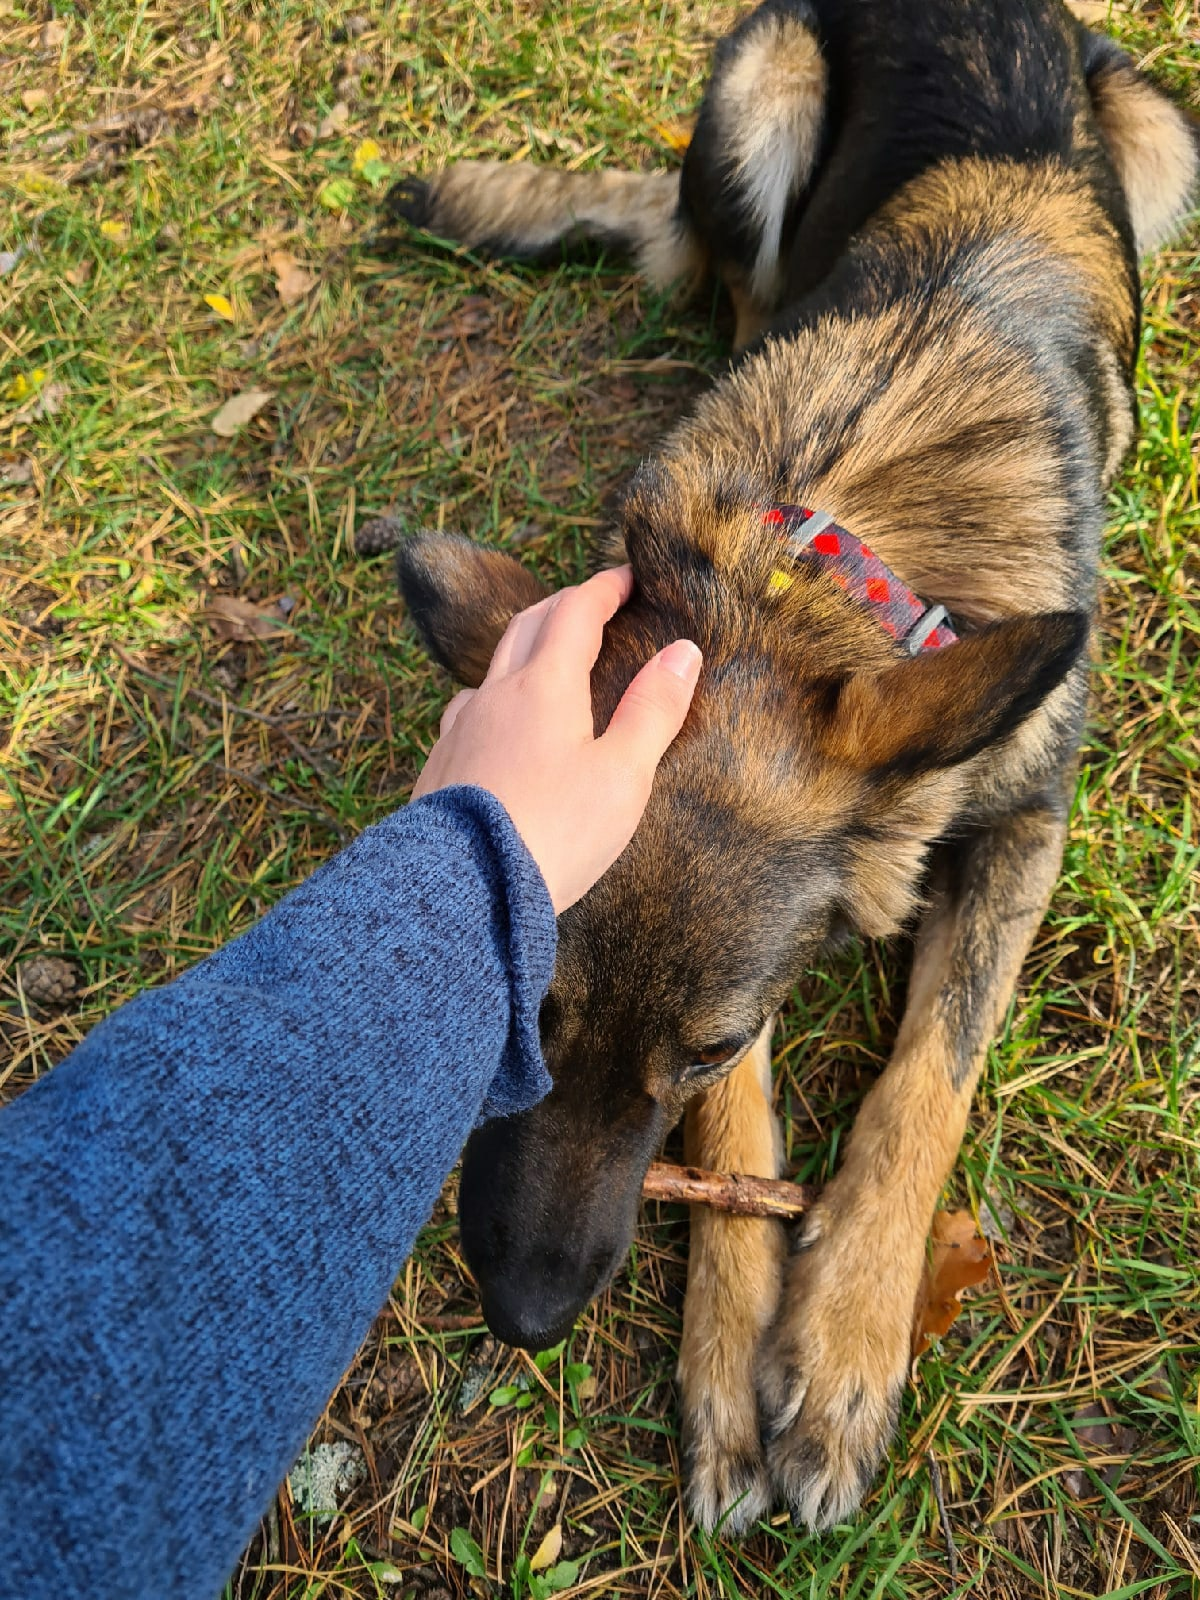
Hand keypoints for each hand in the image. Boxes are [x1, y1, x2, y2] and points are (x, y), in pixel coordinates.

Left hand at [411, 567, 700, 911]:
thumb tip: (682, 650)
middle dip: (563, 606)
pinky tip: (498, 725)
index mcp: (544, 686)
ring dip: (523, 650)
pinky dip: (495, 697)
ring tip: (546, 662)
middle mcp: (494, 695)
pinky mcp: (439, 766)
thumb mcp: (622, 775)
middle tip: (592, 606)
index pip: (574, 613)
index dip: (603, 588)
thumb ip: (653, 709)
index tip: (626, 576)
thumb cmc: (553, 832)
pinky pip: (467, 711)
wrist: (465, 889)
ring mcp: (459, 729)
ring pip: (491, 668)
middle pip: (526, 627)